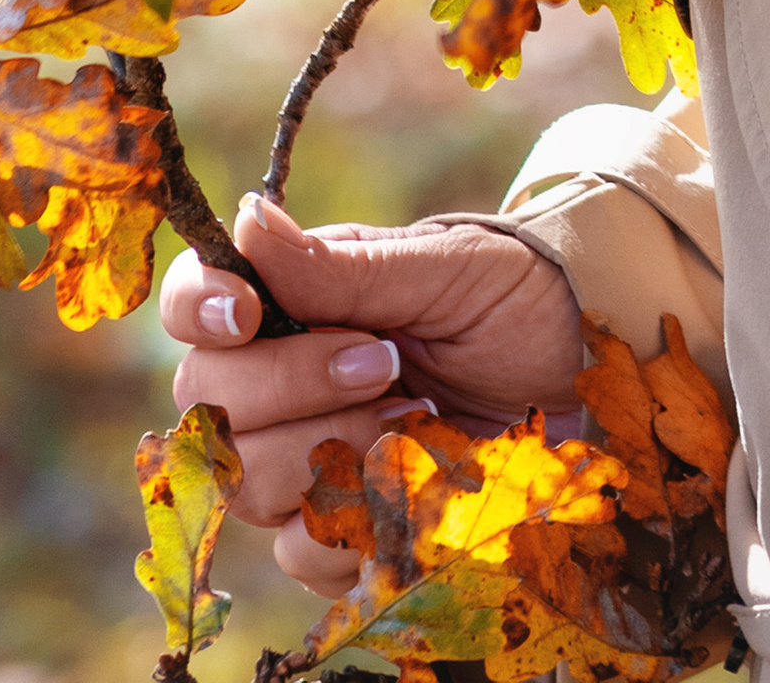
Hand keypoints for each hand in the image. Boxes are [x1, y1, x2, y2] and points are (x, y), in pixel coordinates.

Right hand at [158, 190, 586, 591]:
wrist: (576, 376)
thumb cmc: (509, 299)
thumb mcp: (443, 268)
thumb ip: (345, 266)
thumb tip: (248, 219)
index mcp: (291, 302)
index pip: (193, 304)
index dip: (199, 309)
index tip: (247, 313)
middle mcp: (276, 383)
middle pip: (209, 401)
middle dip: (296, 383)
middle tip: (385, 360)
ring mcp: (299, 460)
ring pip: (249, 480)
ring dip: (336, 449)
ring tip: (414, 414)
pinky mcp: (337, 528)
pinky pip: (300, 551)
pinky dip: (358, 519)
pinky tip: (414, 473)